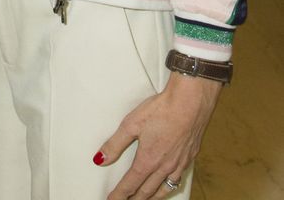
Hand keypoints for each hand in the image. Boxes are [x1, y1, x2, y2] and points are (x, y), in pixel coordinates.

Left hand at [93, 72, 222, 198]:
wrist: (191, 102)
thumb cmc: (161, 110)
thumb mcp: (131, 124)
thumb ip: (115, 144)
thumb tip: (100, 159)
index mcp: (147, 161)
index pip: (130, 185)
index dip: (119, 195)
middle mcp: (164, 167)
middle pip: (146, 191)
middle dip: (134, 199)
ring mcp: (179, 164)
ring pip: (163, 189)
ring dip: (152, 197)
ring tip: (144, 199)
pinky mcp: (189, 157)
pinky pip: (178, 180)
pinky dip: (169, 186)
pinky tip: (168, 183)